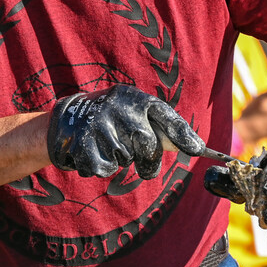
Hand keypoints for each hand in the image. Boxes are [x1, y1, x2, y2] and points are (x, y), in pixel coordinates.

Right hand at [47, 85, 204, 178]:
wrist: (68, 118)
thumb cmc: (114, 120)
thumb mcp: (135, 115)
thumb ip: (161, 129)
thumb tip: (197, 147)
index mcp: (135, 98)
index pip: (165, 115)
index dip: (182, 133)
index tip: (198, 149)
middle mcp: (118, 106)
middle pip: (146, 144)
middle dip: (147, 161)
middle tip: (143, 166)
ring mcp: (98, 122)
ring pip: (124, 159)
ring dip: (119, 162)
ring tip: (108, 147)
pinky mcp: (82, 140)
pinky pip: (104, 168)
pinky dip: (100, 167)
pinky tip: (94, 153)